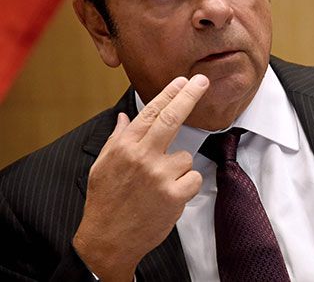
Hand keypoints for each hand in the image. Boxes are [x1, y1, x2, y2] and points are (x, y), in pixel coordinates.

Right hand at [72, 74, 209, 280]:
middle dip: (189, 96)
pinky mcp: (174, 194)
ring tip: (160, 186)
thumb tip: (124, 117)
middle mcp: (142, 157)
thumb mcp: (102, 166)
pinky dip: (186, 186)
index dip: (169, 94)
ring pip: (186, 157)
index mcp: (124, 147)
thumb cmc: (105, 202)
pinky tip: (168, 197)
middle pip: (172, 119)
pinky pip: (193, 178)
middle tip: (202, 81)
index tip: (183, 80)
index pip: (150, 112)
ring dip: (179, 169)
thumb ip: (117, 139)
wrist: (108, 241)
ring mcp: (159, 175)